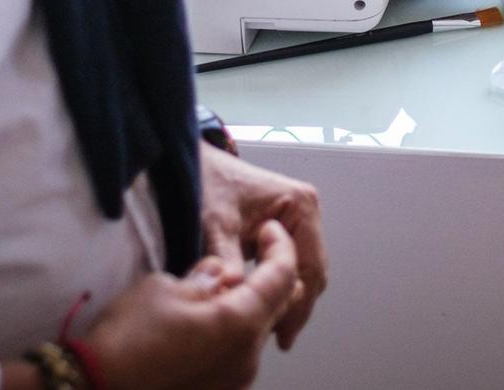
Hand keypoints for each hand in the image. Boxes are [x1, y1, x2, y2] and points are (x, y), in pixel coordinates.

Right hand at [83, 221, 298, 389]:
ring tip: (219, 288)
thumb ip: (205, 278)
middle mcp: (248, 357)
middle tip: (253, 254)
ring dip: (251, 306)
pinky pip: (240, 354)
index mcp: (241, 324)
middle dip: (272, 278)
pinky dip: (234, 331)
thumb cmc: (126, 338)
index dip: (281, 248)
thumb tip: (221, 274)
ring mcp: (236, 381)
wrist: (93, 389)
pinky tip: (207, 320)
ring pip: (259, 332)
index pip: (283, 278)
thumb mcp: (164, 288)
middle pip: (279, 308)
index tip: (270, 230)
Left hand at [200, 143, 327, 349]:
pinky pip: (286, 262)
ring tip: (269, 329)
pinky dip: (277, 284)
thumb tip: (236, 299)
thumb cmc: (205, 185)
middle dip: (296, 304)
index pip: (310, 266)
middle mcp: (306, 210)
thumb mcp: (214, 223)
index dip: (299, 304)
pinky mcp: (281, 225)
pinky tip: (261, 306)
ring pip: (302, 268)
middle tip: (278, 339)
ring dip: (288, 297)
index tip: (282, 337)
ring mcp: (295, 217)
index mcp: (301, 205)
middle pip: (312, 269)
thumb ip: (228, 261)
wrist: (190, 163)